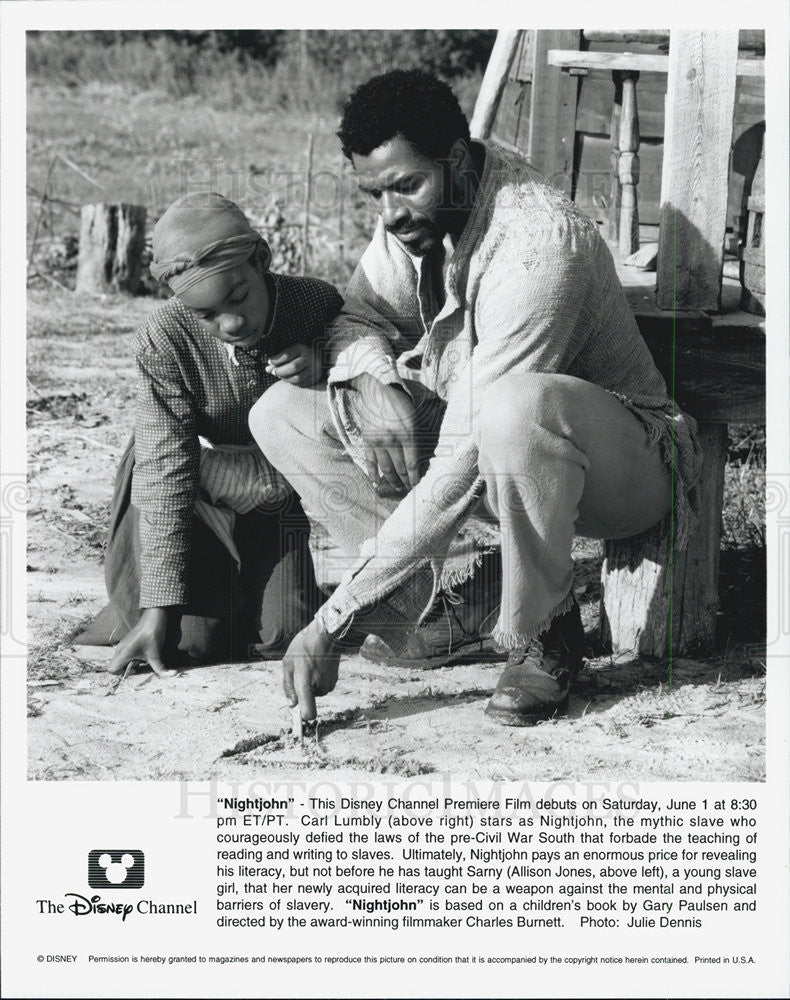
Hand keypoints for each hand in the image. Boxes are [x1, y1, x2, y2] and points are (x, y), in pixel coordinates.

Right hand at [108, 607, 174, 676]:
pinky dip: (131, 655)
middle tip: (140, 664)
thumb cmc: (152, 635)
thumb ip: (161, 668)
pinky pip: (124, 652)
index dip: (122, 673)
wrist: (154, 617)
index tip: (135, 668)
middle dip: (126, 668)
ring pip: (120, 658)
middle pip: (115, 665)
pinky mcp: (127, 640)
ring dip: (129, 661)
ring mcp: (123, 643)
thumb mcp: (156, 655)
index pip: (112, 669)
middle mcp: (120, 648)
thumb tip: (172, 675)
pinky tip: (143, 651)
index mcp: (123, 653)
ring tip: (142, 658)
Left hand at [266, 343, 322, 386]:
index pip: (288, 355)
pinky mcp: (315, 379)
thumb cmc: (303, 353)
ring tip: (280, 375)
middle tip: (274, 372)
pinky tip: (288, 378)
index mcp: (304, 349)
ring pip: (297, 378)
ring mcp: (314, 371)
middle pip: (293, 367)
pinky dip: (292, 382)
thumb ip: (281, 357)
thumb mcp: (293, 350)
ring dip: (285, 378)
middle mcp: (311, 359)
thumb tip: (269, 367)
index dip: (277, 360)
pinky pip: (300, 384)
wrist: (321, 358)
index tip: (269, 362)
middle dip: (281, 371)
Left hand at [282, 620, 341, 721]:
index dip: (302, 718)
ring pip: (315, 692)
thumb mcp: (288, 663)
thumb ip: (288, 686)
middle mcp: (319, 688)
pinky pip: (322, 685)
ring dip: (310, 683)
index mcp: (305, 684)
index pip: (308, 712)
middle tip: (300, 671)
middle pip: (308, 700)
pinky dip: (318, 678)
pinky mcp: (335, 680)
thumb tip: (292, 704)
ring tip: (309, 665)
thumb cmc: (304, 646)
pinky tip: (317, 664)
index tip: (298, 719)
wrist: (327, 633)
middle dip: (302, 690)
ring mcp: (329, 684)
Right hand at [351, 374, 420, 493]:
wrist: (377, 390)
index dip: (414, 477)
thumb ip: (415, 438)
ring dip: (392, 481)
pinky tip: (376, 484)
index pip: (412, 463)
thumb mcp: (413, 418)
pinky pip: (370, 462)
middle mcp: (392, 440)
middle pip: (399, 468)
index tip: (417, 485)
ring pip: (386, 468)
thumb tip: (417, 460)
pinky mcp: (367, 441)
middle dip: (405, 481)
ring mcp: (378, 442)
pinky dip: (373, 474)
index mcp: (407, 434)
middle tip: (409, 489)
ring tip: (398, 488)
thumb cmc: (399, 403)